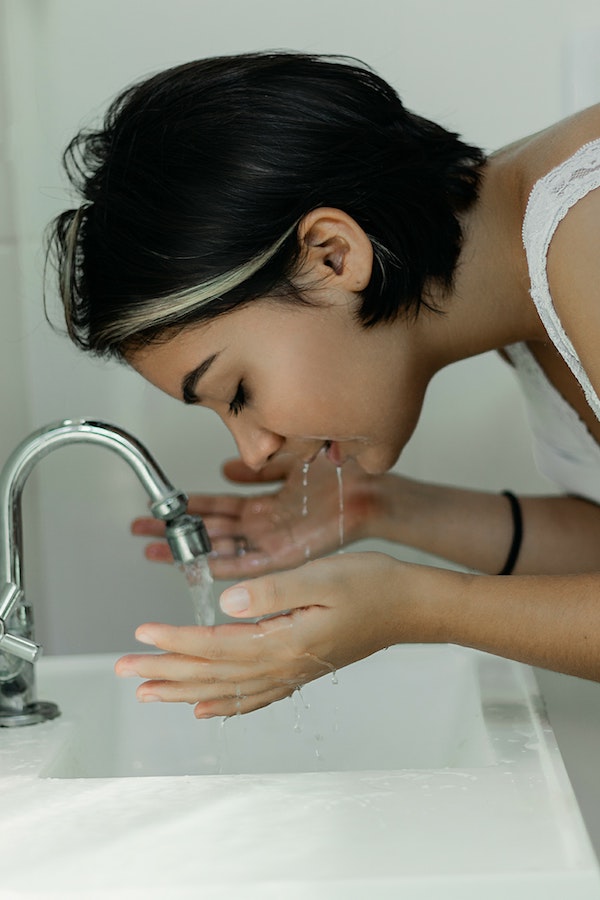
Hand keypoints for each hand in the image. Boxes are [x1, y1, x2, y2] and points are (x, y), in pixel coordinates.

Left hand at [115, 551, 430, 716]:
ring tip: (150, 691)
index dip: (176, 640)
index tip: (142, 633)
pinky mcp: (301, 669)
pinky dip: (226, 706)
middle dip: (165, 671)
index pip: (216, 645)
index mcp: (285, 641)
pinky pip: (255, 697)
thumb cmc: (373, 585)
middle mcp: (285, 665)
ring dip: (185, 691)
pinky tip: (207, 709)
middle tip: (125, 669)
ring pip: (227, 689)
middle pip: (213, 674)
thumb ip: (273, 591)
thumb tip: (226, 605)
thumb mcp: (323, 576)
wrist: (411, 606)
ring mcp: (293, 672)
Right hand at [131, 453, 384, 577]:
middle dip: (175, 532)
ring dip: (190, 550)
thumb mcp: (288, 462)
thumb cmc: (339, 474)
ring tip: (156, 550)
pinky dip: (226, 566)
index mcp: (264, 505)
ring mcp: (273, 542)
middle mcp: (264, 526)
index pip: (216, 508)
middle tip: (140, 532)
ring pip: (222, 549)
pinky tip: (201, 567)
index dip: (186, 508)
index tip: (158, 507)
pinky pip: (251, 565)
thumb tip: (226, 467)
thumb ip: (257, 468)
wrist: (371, 490)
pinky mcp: (288, 556)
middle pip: (210, 531)